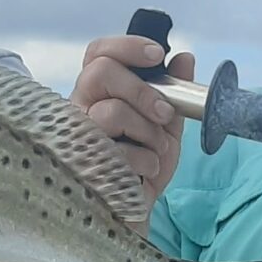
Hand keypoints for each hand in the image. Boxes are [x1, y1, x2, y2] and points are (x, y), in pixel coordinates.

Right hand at [72, 34, 192, 207]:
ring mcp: (77, 137)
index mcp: (98, 94)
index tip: (158, 55)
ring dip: (148, 132)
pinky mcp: (83, 166)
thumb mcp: (166, 127)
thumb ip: (174, 94)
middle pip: (100, 71)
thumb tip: (184, 58)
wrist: (136, 215)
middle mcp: (80, 109)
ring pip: (112, 111)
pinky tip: (146, 174)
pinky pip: (120, 151)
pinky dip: (146, 162)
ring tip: (157, 152)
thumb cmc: (145, 167)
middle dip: (142, 89)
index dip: (126, 46)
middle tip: (164, 112)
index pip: (98, 53)